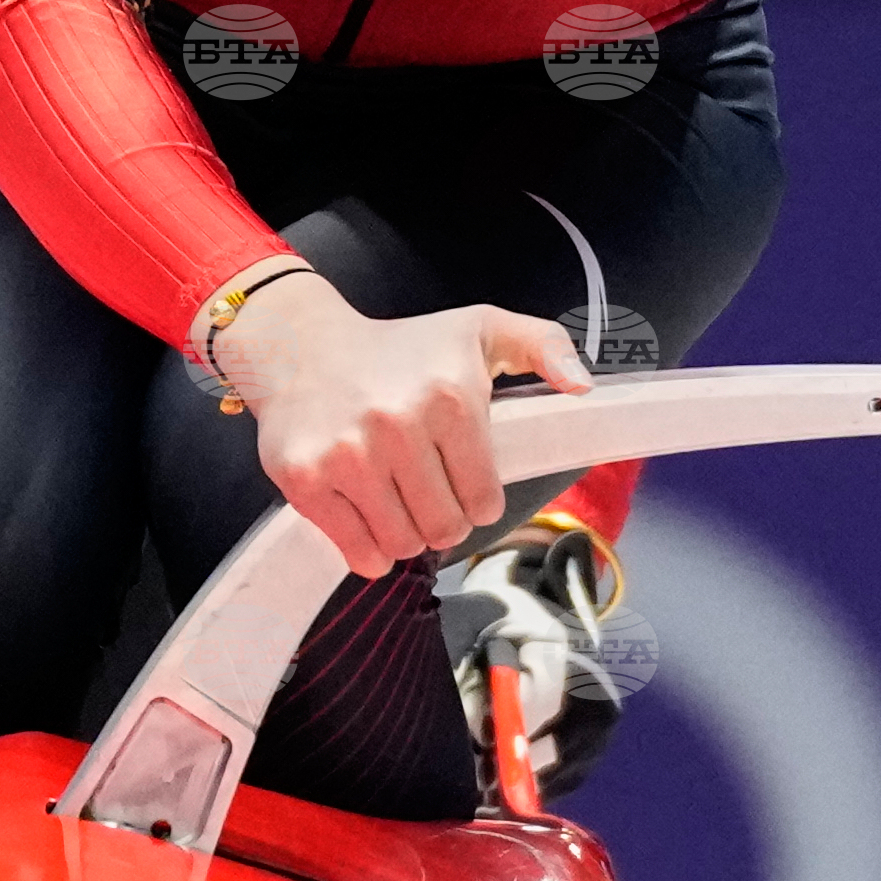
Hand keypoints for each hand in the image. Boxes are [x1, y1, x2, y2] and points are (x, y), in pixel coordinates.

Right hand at [214, 271, 592, 576]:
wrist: (299, 348)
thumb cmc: (398, 348)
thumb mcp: (477, 329)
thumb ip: (542, 345)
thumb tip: (582, 385)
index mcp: (450, 396)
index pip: (485, 499)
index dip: (478, 500)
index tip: (463, 484)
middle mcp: (398, 425)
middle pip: (444, 528)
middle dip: (443, 521)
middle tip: (428, 496)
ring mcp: (347, 455)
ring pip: (402, 545)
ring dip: (406, 537)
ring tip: (397, 504)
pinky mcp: (305, 479)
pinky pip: (357, 551)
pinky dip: (369, 552)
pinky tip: (369, 525)